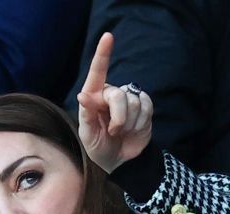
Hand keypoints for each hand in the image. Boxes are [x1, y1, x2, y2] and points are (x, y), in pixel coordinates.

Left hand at [76, 32, 153, 173]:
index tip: (108, 37)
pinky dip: (140, 123)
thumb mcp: (88, 135)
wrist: (120, 161)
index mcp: (94, 96)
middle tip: (113, 131)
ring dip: (128, 124)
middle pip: (118, 95)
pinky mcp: (144, 106)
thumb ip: (86, 114)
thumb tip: (83, 95)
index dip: (103, 54)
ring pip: (133, 103)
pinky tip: (133, 129)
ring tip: (122, 132)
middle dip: (118, 118)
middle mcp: (110, 94)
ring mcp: (129, 99)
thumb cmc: (99, 147)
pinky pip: (146, 107)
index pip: (98, 72)